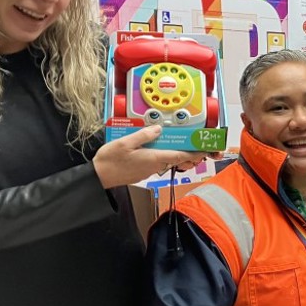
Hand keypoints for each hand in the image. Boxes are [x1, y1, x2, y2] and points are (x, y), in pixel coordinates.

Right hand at [92, 126, 208, 188]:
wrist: (99, 177)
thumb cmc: (110, 160)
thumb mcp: (125, 142)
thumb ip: (144, 135)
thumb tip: (159, 128)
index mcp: (154, 158)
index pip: (180, 156)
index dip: (195, 152)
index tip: (206, 149)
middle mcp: (155, 166)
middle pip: (177, 158)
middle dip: (190, 152)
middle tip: (198, 143)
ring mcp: (150, 169)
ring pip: (168, 160)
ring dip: (176, 152)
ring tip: (180, 140)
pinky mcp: (144, 171)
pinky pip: (158, 161)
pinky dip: (164, 154)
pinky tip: (159, 146)